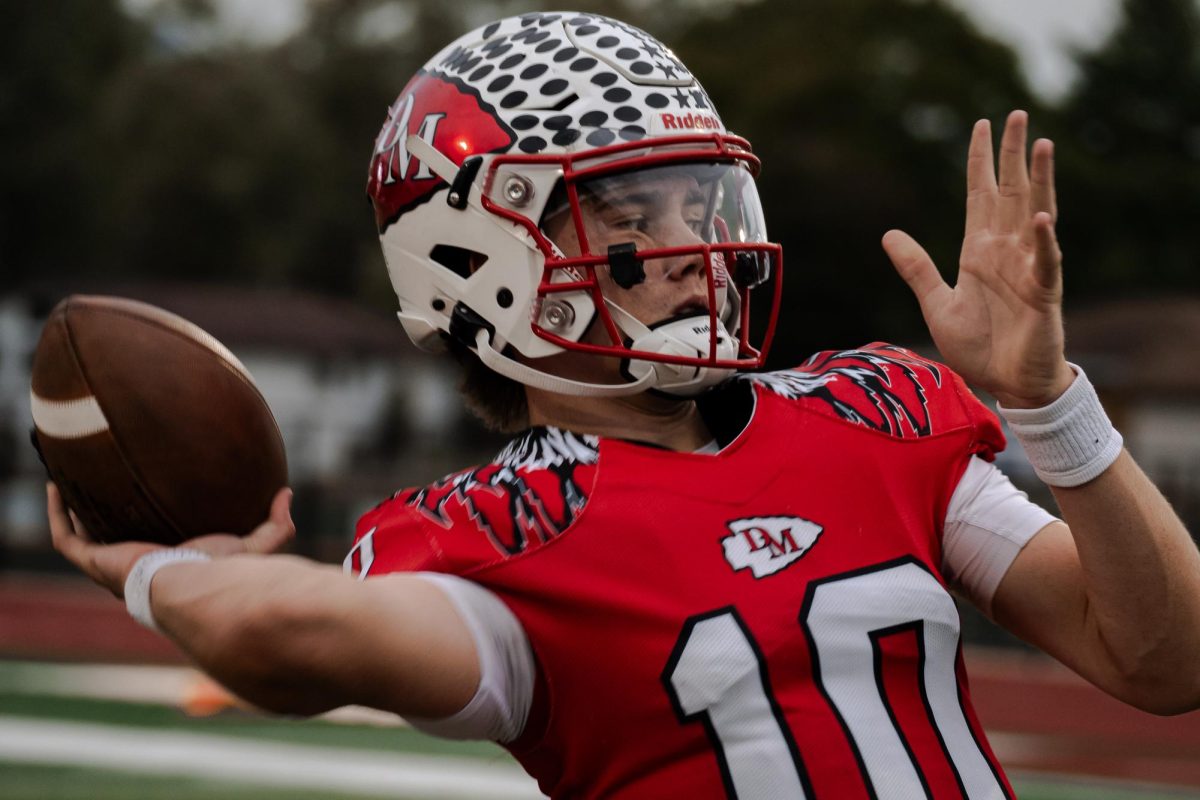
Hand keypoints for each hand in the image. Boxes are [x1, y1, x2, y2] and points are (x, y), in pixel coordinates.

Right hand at [47, 483, 295, 598]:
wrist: (192, 588)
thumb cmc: (222, 573)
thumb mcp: (253, 545)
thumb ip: (275, 525)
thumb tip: (287, 493)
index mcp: (166, 566)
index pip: (152, 550)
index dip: (143, 527)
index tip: (144, 500)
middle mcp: (133, 567)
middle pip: (111, 541)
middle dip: (103, 518)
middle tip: (100, 486)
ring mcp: (109, 564)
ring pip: (82, 535)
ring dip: (73, 510)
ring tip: (69, 479)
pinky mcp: (94, 560)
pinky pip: (65, 535)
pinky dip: (58, 512)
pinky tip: (56, 486)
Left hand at [882, 110, 1074, 408]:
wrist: (1007, 384)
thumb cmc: (979, 346)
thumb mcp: (937, 303)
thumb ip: (916, 268)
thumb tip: (888, 234)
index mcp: (979, 251)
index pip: (980, 195)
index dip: (980, 161)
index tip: (981, 125)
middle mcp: (1006, 251)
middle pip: (1010, 191)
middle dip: (1013, 154)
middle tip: (1018, 114)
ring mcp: (1027, 268)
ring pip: (1035, 212)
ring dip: (1039, 180)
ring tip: (1042, 144)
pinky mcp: (1043, 292)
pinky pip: (1044, 260)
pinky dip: (1042, 239)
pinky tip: (1038, 215)